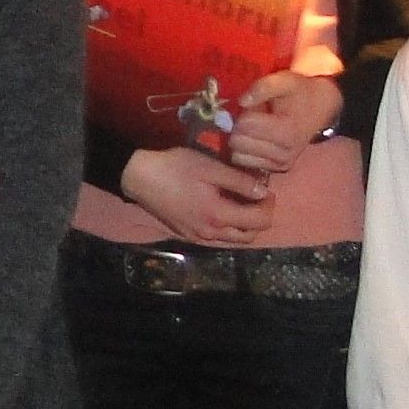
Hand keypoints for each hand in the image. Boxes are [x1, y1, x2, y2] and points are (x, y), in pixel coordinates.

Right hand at [119, 146, 276, 245]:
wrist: (138, 177)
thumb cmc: (174, 168)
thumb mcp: (210, 168)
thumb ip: (239, 181)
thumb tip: (264, 191)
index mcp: (218, 216)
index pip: (259, 221)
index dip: (269, 205)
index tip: (265, 188)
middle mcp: (211, 233)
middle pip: (250, 236)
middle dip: (260, 217)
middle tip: (257, 196)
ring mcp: (199, 237)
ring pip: (234, 240)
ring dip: (245, 225)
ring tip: (241, 203)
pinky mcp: (188, 236)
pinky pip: (218, 238)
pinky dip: (228, 228)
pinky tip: (222, 209)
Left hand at [224, 71, 341, 175]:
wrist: (322, 109)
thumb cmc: (301, 93)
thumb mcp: (285, 81)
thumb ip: (263, 87)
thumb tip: (241, 101)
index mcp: (286, 132)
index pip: (244, 125)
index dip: (242, 112)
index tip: (251, 106)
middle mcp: (283, 154)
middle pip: (238, 142)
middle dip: (239, 127)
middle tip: (251, 116)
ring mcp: (280, 164)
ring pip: (238, 155)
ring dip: (240, 140)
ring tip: (254, 127)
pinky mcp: (276, 169)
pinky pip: (245, 163)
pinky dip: (244, 151)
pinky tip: (255, 138)